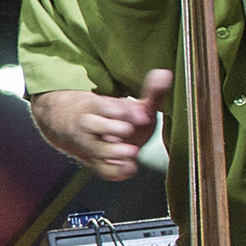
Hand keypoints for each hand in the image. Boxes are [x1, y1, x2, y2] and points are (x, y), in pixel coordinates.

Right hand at [30, 69, 172, 180]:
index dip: (118, 109)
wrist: (81, 133)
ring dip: (114, 151)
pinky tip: (130, 166)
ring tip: (131, 150)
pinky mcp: (97, 163)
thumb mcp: (130, 104)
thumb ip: (149, 92)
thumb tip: (164, 75)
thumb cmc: (111, 118)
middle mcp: (89, 125)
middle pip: (93, 125)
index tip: (137, 113)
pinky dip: (117, 171)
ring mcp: (91, 145)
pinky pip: (103, 170)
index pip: (101, 105)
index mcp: (95, 106)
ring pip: (96, 149)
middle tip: (128, 129)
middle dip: (111, 128)